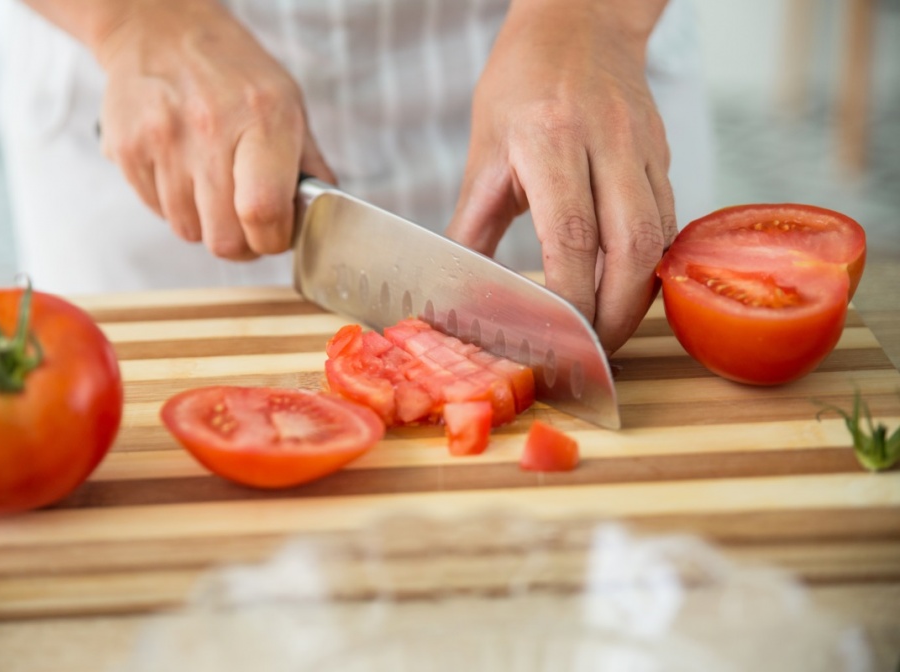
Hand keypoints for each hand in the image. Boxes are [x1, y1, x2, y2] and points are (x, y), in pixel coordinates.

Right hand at [93, 0, 333, 258]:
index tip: (275, 236)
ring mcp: (162, 141)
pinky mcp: (127, 150)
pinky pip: (156, 211)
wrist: (160, 29)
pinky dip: (173, 205)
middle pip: (224, 238)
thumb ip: (308, 165)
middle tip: (245, 224)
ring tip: (212, 187)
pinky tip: (182, 171)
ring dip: (205, 222)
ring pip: (188, 231)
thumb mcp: (288, 102)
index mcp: (263, 117)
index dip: (272, 240)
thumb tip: (322, 216)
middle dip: (240, 244)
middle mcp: (210, 129)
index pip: (263, 211)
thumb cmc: (231, 70)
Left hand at [445, 0, 675, 353]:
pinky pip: (669, 222)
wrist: (580, 23)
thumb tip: (460, 289)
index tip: (557, 336)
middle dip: (616, 312)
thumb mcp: (486, 151)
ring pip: (660, 238)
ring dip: (638, 296)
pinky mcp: (663, 156)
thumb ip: (474, 225)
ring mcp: (643, 147)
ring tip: (609, 331)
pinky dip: (651, 266)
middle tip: (592, 351)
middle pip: (632, 245)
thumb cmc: (523, 83)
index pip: (571, 234)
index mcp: (550, 138)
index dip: (571, 295)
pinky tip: (628, 289)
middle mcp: (606, 140)